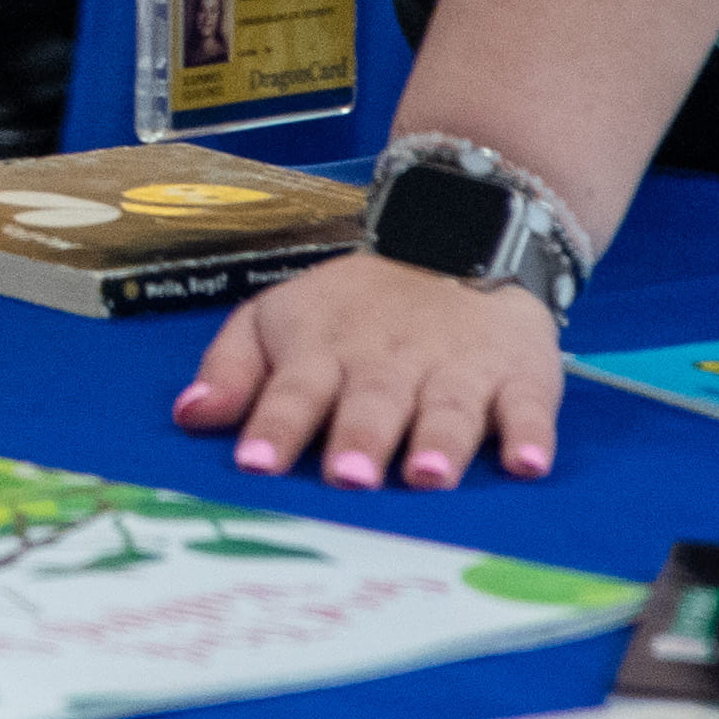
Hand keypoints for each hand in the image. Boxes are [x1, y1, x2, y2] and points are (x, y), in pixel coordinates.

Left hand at [172, 250, 565, 487]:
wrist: (457, 241)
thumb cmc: (352, 307)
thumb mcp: (279, 318)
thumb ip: (233, 368)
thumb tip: (188, 416)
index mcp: (325, 353)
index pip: (294, 390)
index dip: (274, 425)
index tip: (255, 463)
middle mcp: (389, 365)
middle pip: (372, 405)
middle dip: (359, 441)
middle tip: (348, 478)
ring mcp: (457, 370)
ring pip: (447, 409)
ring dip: (439, 441)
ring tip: (428, 475)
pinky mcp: (518, 375)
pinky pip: (528, 408)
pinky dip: (530, 435)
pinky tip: (527, 464)